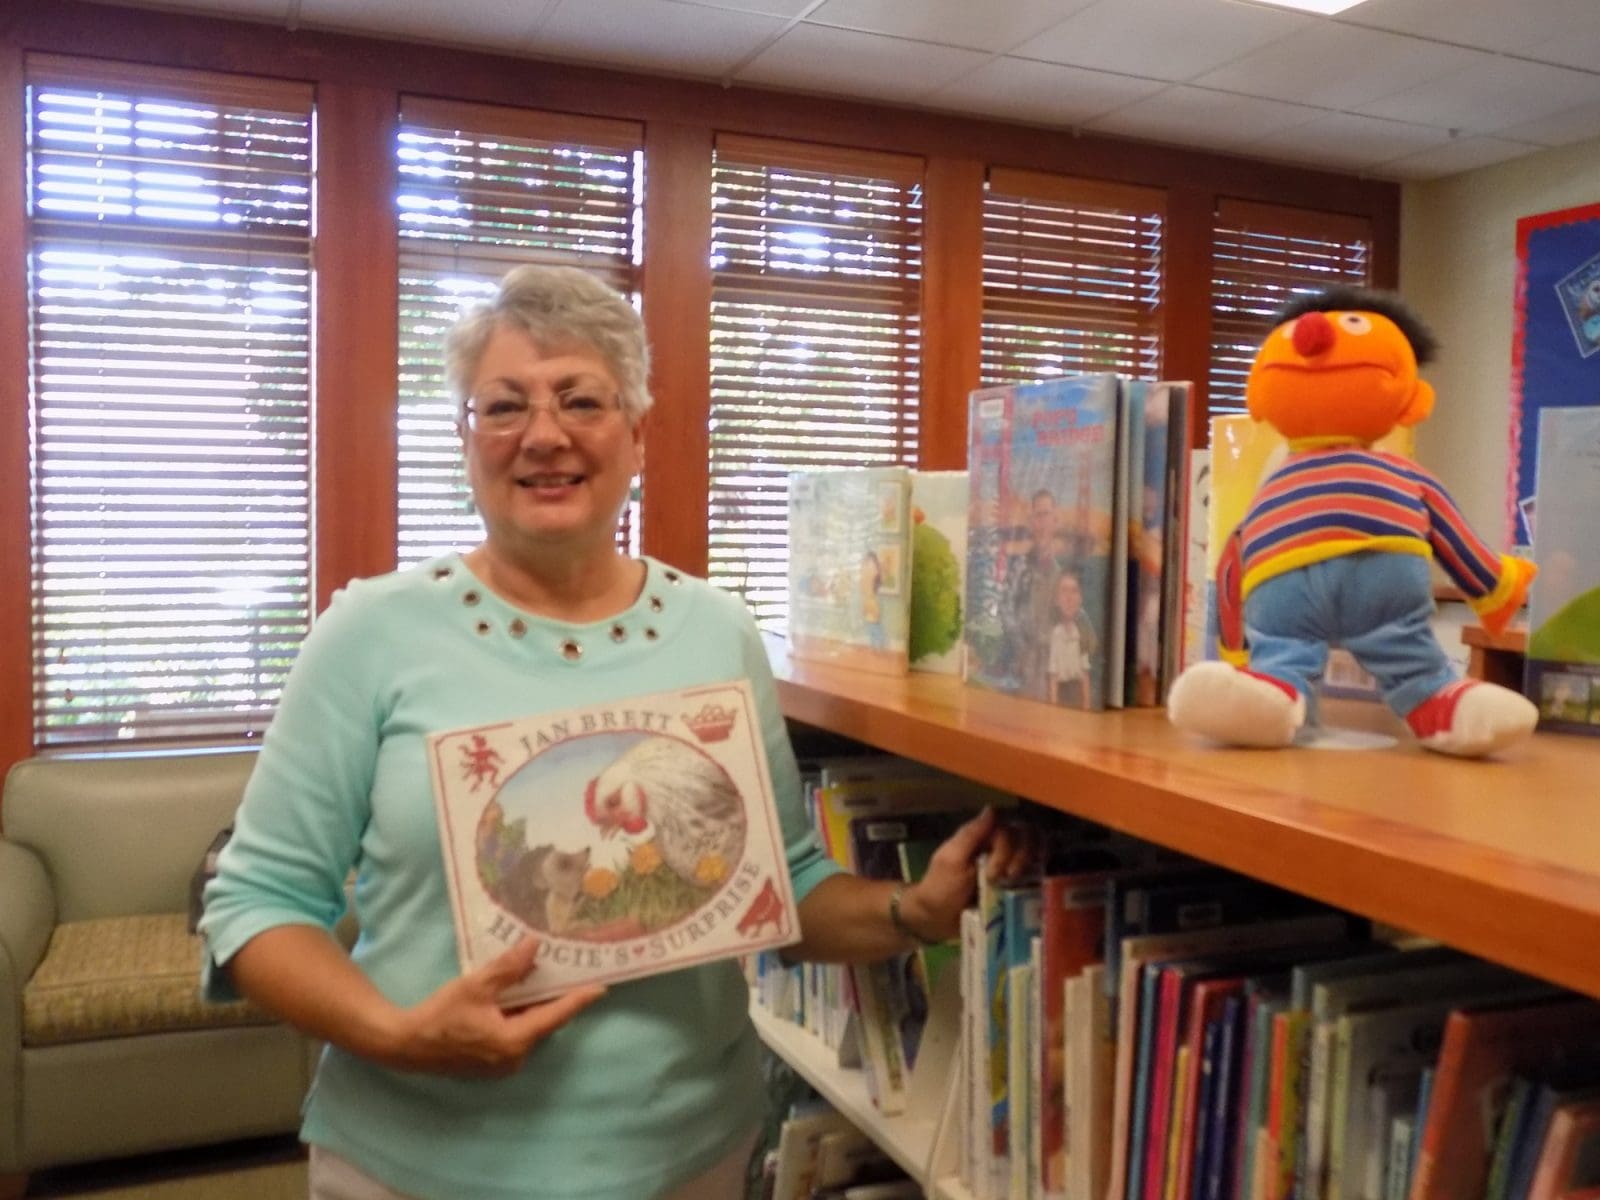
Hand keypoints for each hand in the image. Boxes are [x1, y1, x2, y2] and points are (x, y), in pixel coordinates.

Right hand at [384, 938, 605, 1077]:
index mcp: (514, 1041)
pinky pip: (516, 1035)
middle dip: (555, 997)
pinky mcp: (492, 1062)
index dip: (578, 1000)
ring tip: (546, 977)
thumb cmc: (440, 1015)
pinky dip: (521, 1015)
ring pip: (530, 1029)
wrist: (405, 1045)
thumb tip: (535, 946)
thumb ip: (508, 968)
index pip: (555, 1016)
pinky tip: (519, 995)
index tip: (601, 987)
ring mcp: (503, 1064)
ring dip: (536, 1005)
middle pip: (544, 1022)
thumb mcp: (475, 986)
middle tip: (570, 971)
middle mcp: (514, 1058)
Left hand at [899, 807, 1032, 942]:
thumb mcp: (952, 859)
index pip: (1010, 830)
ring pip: (1036, 853)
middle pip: (1028, 837)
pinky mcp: (1017, 886)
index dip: (1007, 850)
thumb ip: (971, 834)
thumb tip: (992, 809)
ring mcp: (1010, 866)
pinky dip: (1039, 878)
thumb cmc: (940, 887)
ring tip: (1015, 884)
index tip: (993, 873)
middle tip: (1008, 878)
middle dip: (1022, 857)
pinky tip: (1032, 889)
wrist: (937, 920)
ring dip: (1030, 866)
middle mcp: (1000, 847)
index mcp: (983, 837)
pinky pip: (1037, 876)